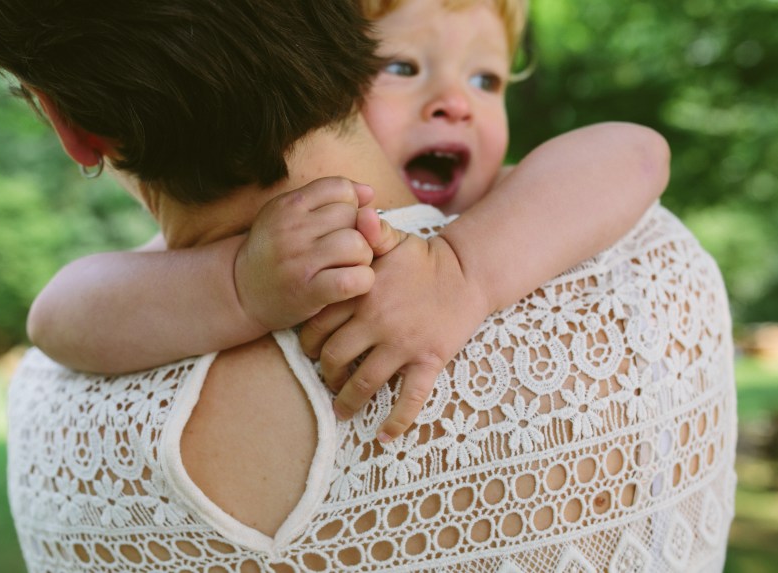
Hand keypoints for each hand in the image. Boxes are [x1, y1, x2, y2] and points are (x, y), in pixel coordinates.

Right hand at [234, 177, 376, 331]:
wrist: (241, 292)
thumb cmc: (275, 251)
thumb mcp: (290, 215)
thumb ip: (327, 198)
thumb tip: (369, 192)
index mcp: (288, 205)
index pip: (342, 189)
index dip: (351, 206)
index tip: (340, 225)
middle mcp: (292, 228)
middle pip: (353, 217)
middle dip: (359, 233)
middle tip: (345, 251)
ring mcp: (299, 260)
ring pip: (358, 245)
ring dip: (363, 258)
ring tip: (347, 266)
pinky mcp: (308, 291)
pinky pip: (354, 279)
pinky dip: (362, 282)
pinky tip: (351, 285)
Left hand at [299, 234, 490, 442]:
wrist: (468, 275)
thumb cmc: (424, 259)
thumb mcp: (394, 240)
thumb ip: (368, 233)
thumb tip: (355, 212)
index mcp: (363, 294)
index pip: (320, 325)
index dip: (309, 343)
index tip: (311, 351)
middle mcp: (378, 322)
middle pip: (335, 358)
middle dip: (325, 374)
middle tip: (327, 380)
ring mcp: (403, 345)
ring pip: (364, 383)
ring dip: (348, 401)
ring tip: (343, 410)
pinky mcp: (428, 361)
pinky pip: (410, 399)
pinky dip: (396, 421)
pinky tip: (384, 437)